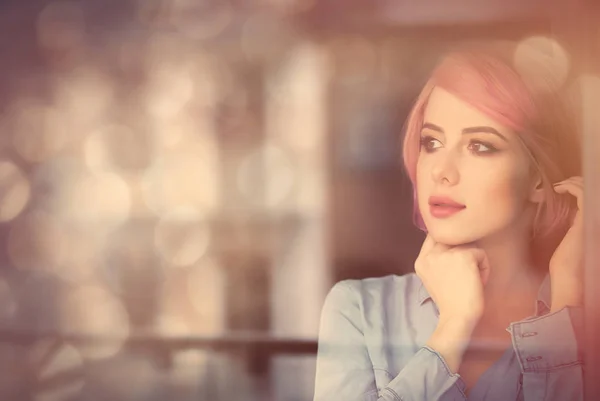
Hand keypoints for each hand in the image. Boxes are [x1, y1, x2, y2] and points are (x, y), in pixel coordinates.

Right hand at [415, 234, 490, 321]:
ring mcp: (446, 253)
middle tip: (465, 272)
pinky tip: (479, 280)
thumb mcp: (434, 278)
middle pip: (452, 238)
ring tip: (472, 278)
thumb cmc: (450, 301)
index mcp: (421, 261)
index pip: (434, 236)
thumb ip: (436, 261)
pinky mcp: (464, 256)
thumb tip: (453, 247)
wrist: (457, 317)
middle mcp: (431, 254)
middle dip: (462, 251)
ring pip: (468, 245)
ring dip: (474, 260)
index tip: (456, 257)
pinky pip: (480, 253)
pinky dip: (484, 267)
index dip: (448, 243)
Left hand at [549, 176, 583, 308]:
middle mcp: (597, 222)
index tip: (565, 189)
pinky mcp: (585, 219)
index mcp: (594, 227)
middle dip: (580, 183)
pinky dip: (571, 186)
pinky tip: (559, 188)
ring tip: (560, 185)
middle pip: (595, 193)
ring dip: (574, 183)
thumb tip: (571, 215)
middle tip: (563, 184)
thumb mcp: (571, 242)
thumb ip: (576, 228)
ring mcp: (594, 220)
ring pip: (590, 190)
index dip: (582, 190)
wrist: (570, 280)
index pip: (593, 202)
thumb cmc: (566, 267)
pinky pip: (581, 193)